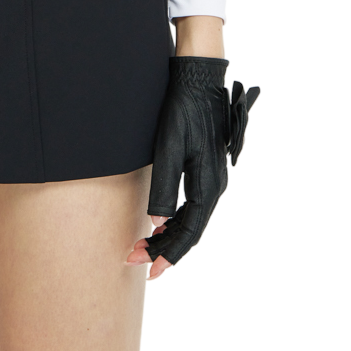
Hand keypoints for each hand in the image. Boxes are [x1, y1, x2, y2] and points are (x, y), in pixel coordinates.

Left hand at [126, 57, 259, 278]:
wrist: (199, 83)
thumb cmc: (182, 112)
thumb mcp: (168, 148)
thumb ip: (164, 187)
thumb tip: (158, 221)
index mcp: (208, 186)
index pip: (189, 232)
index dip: (168, 253)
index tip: (146, 267)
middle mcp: (215, 186)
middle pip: (191, 230)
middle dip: (165, 249)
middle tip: (136, 261)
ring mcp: (213, 179)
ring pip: (192, 219)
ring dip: (169, 235)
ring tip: (145, 248)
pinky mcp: (206, 170)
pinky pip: (193, 205)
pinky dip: (176, 219)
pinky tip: (161, 224)